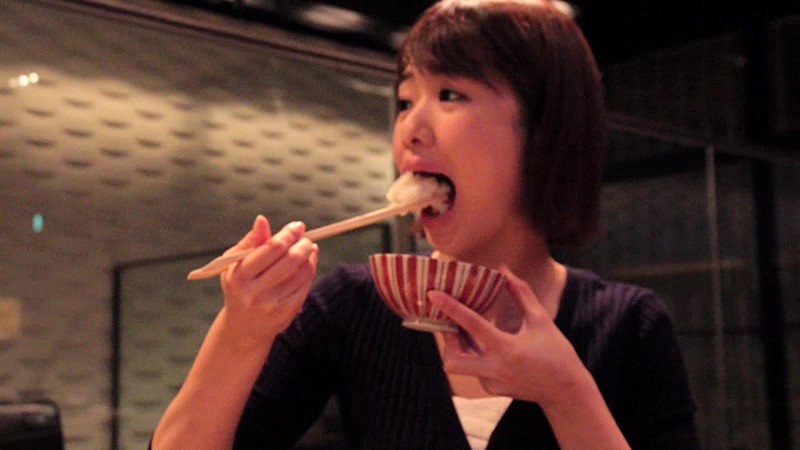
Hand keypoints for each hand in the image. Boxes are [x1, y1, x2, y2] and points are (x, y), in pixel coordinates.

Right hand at [219, 215, 318, 344]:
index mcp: (240, 275)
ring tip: (309, 248)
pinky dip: (310, 270)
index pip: (271, 248)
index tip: (297, 226)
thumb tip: (262, 219)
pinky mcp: (286, 312)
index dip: (288, 234)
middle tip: (306, 237)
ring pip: (301, 273)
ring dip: (310, 256)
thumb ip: (251, 241)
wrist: (243, 327)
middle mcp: (255, 291)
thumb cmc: (240, 287)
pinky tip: (309, 263)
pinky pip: (305, 285)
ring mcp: (272, 304)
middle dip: (303, 244)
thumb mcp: (236, 264)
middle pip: (290, 260)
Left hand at [428, 266, 588, 406]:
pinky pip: (474, 369)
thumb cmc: (556, 351)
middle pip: (452, 360)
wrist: (566, 390)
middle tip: (452, 324)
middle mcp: (495, 369)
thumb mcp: (541, 319)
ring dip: (460, 346)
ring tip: (470, 331)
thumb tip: (503, 269)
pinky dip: (475, 355)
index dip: (450, 307)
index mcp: (507, 348)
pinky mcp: (492, 389)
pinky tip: (487, 346)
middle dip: (447, 341)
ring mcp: (491, 382)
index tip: (433, 295)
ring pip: (460, 365)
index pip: (472, 324)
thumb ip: (520, 293)